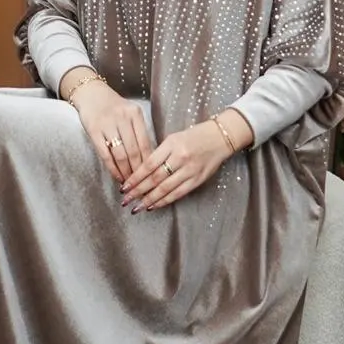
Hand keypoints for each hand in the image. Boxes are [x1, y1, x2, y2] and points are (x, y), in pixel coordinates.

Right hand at [69, 79, 153, 183]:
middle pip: (134, 151)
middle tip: (141, 185)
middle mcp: (123, 118)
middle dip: (138, 171)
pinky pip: (105, 154)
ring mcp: (107, 124)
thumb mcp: (130, 114)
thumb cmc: (114, 107)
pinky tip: (116, 176)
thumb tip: (149, 160)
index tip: (151, 176)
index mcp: (135, 114)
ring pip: (120, 155)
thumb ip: (139, 132)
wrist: (91, 93)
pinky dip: (112, 168)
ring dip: (125, 172)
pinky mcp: (94, 130)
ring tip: (129, 183)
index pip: (145, 143)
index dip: (148, 163)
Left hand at [121, 117, 240, 211]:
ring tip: (136, 207)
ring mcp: (190, 170)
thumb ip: (159, 153)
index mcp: (171, 145)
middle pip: (155, 179)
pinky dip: (164, 201)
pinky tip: (154, 206)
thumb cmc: (194, 136)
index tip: (124, 187)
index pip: (148, 165)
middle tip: (125, 201)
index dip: (135, 178)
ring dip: (149, 200)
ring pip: (165, 189)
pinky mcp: (197, 180)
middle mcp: (180, 158)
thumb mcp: (173, 138)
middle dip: (138, 191)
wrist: (220, 138)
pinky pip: (178, 193)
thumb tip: (141, 172)